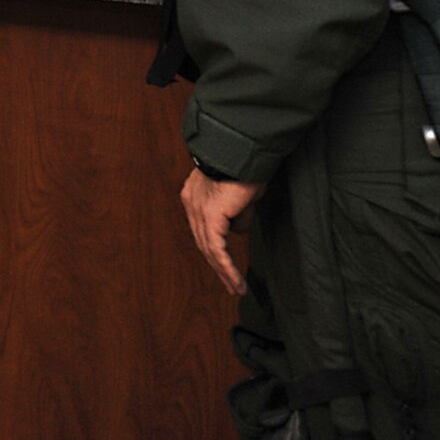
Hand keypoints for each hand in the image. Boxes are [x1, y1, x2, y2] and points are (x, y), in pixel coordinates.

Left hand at [180, 168, 263, 295]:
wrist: (244, 151)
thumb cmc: (247, 166)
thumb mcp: (242, 194)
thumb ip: (238, 213)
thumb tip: (238, 228)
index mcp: (195, 194)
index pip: (203, 228)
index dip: (214, 248)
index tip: (223, 264)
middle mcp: (192, 203)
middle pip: (203, 242)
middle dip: (217, 266)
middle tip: (229, 285)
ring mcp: (198, 210)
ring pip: (209, 249)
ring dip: (224, 272)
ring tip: (236, 288)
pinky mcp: (210, 217)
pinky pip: (217, 250)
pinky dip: (227, 268)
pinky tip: (235, 282)